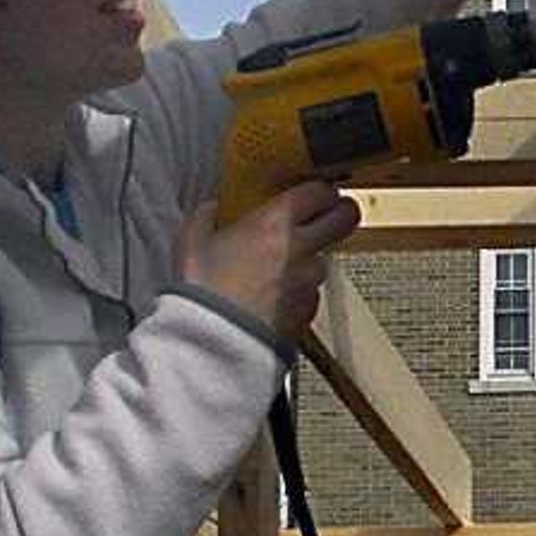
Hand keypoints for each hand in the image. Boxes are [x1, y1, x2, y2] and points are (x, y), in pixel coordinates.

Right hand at [182, 180, 360, 343]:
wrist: (213, 343)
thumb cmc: (202, 292)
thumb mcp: (190, 243)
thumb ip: (204, 217)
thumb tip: (209, 208)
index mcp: (276, 223)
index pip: (320, 192)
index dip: (322, 191)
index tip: (315, 194)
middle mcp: (301, 249)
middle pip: (345, 219)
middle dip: (340, 215)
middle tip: (327, 218)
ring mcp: (309, 282)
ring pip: (326, 260)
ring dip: (311, 260)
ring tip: (282, 268)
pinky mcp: (308, 312)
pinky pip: (312, 294)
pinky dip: (300, 293)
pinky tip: (275, 298)